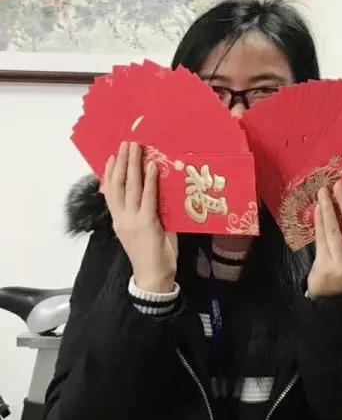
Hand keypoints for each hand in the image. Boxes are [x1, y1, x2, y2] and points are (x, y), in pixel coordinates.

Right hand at [104, 141, 177, 293]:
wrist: (154, 276)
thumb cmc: (153, 254)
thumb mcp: (145, 230)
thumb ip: (147, 212)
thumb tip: (154, 193)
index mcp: (120, 220)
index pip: (111, 193)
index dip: (110, 174)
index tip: (112, 156)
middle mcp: (122, 218)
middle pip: (118, 185)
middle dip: (122, 162)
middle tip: (126, 143)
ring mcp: (133, 220)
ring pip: (131, 187)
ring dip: (134, 165)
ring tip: (136, 147)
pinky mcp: (147, 223)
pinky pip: (148, 197)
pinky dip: (150, 180)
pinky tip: (152, 166)